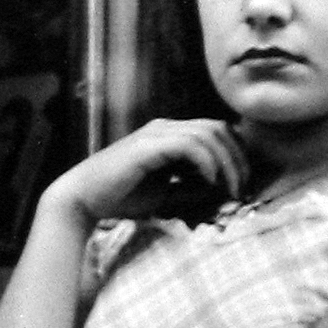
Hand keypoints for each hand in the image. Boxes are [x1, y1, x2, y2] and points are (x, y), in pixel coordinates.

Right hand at [41, 119, 247, 231]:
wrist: (82, 199)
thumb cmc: (119, 198)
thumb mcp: (165, 195)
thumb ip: (190, 188)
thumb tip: (220, 189)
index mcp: (170, 136)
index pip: (216, 133)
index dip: (235, 155)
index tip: (242, 184)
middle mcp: (166, 128)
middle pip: (219, 128)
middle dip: (238, 157)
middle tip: (244, 187)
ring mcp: (157, 133)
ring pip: (209, 134)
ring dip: (227, 161)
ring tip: (233, 188)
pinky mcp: (149, 145)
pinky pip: (190, 144)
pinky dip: (207, 161)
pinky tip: (212, 181)